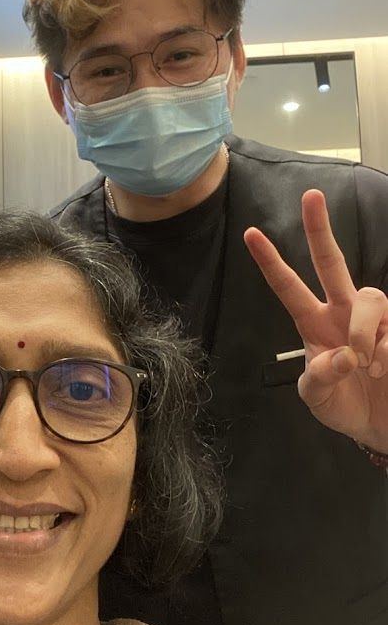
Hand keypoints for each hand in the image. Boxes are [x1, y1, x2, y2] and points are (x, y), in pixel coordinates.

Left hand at [244, 189, 387, 452]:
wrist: (381, 427)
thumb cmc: (345, 406)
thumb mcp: (317, 399)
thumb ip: (319, 377)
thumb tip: (343, 355)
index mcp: (315, 324)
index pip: (289, 288)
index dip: (271, 262)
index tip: (250, 233)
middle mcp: (345, 313)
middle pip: (332, 263)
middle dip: (320, 230)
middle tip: (310, 196)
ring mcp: (378, 319)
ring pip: (371, 297)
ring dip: (364, 333)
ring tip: (367, 366)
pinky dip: (384, 353)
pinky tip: (384, 371)